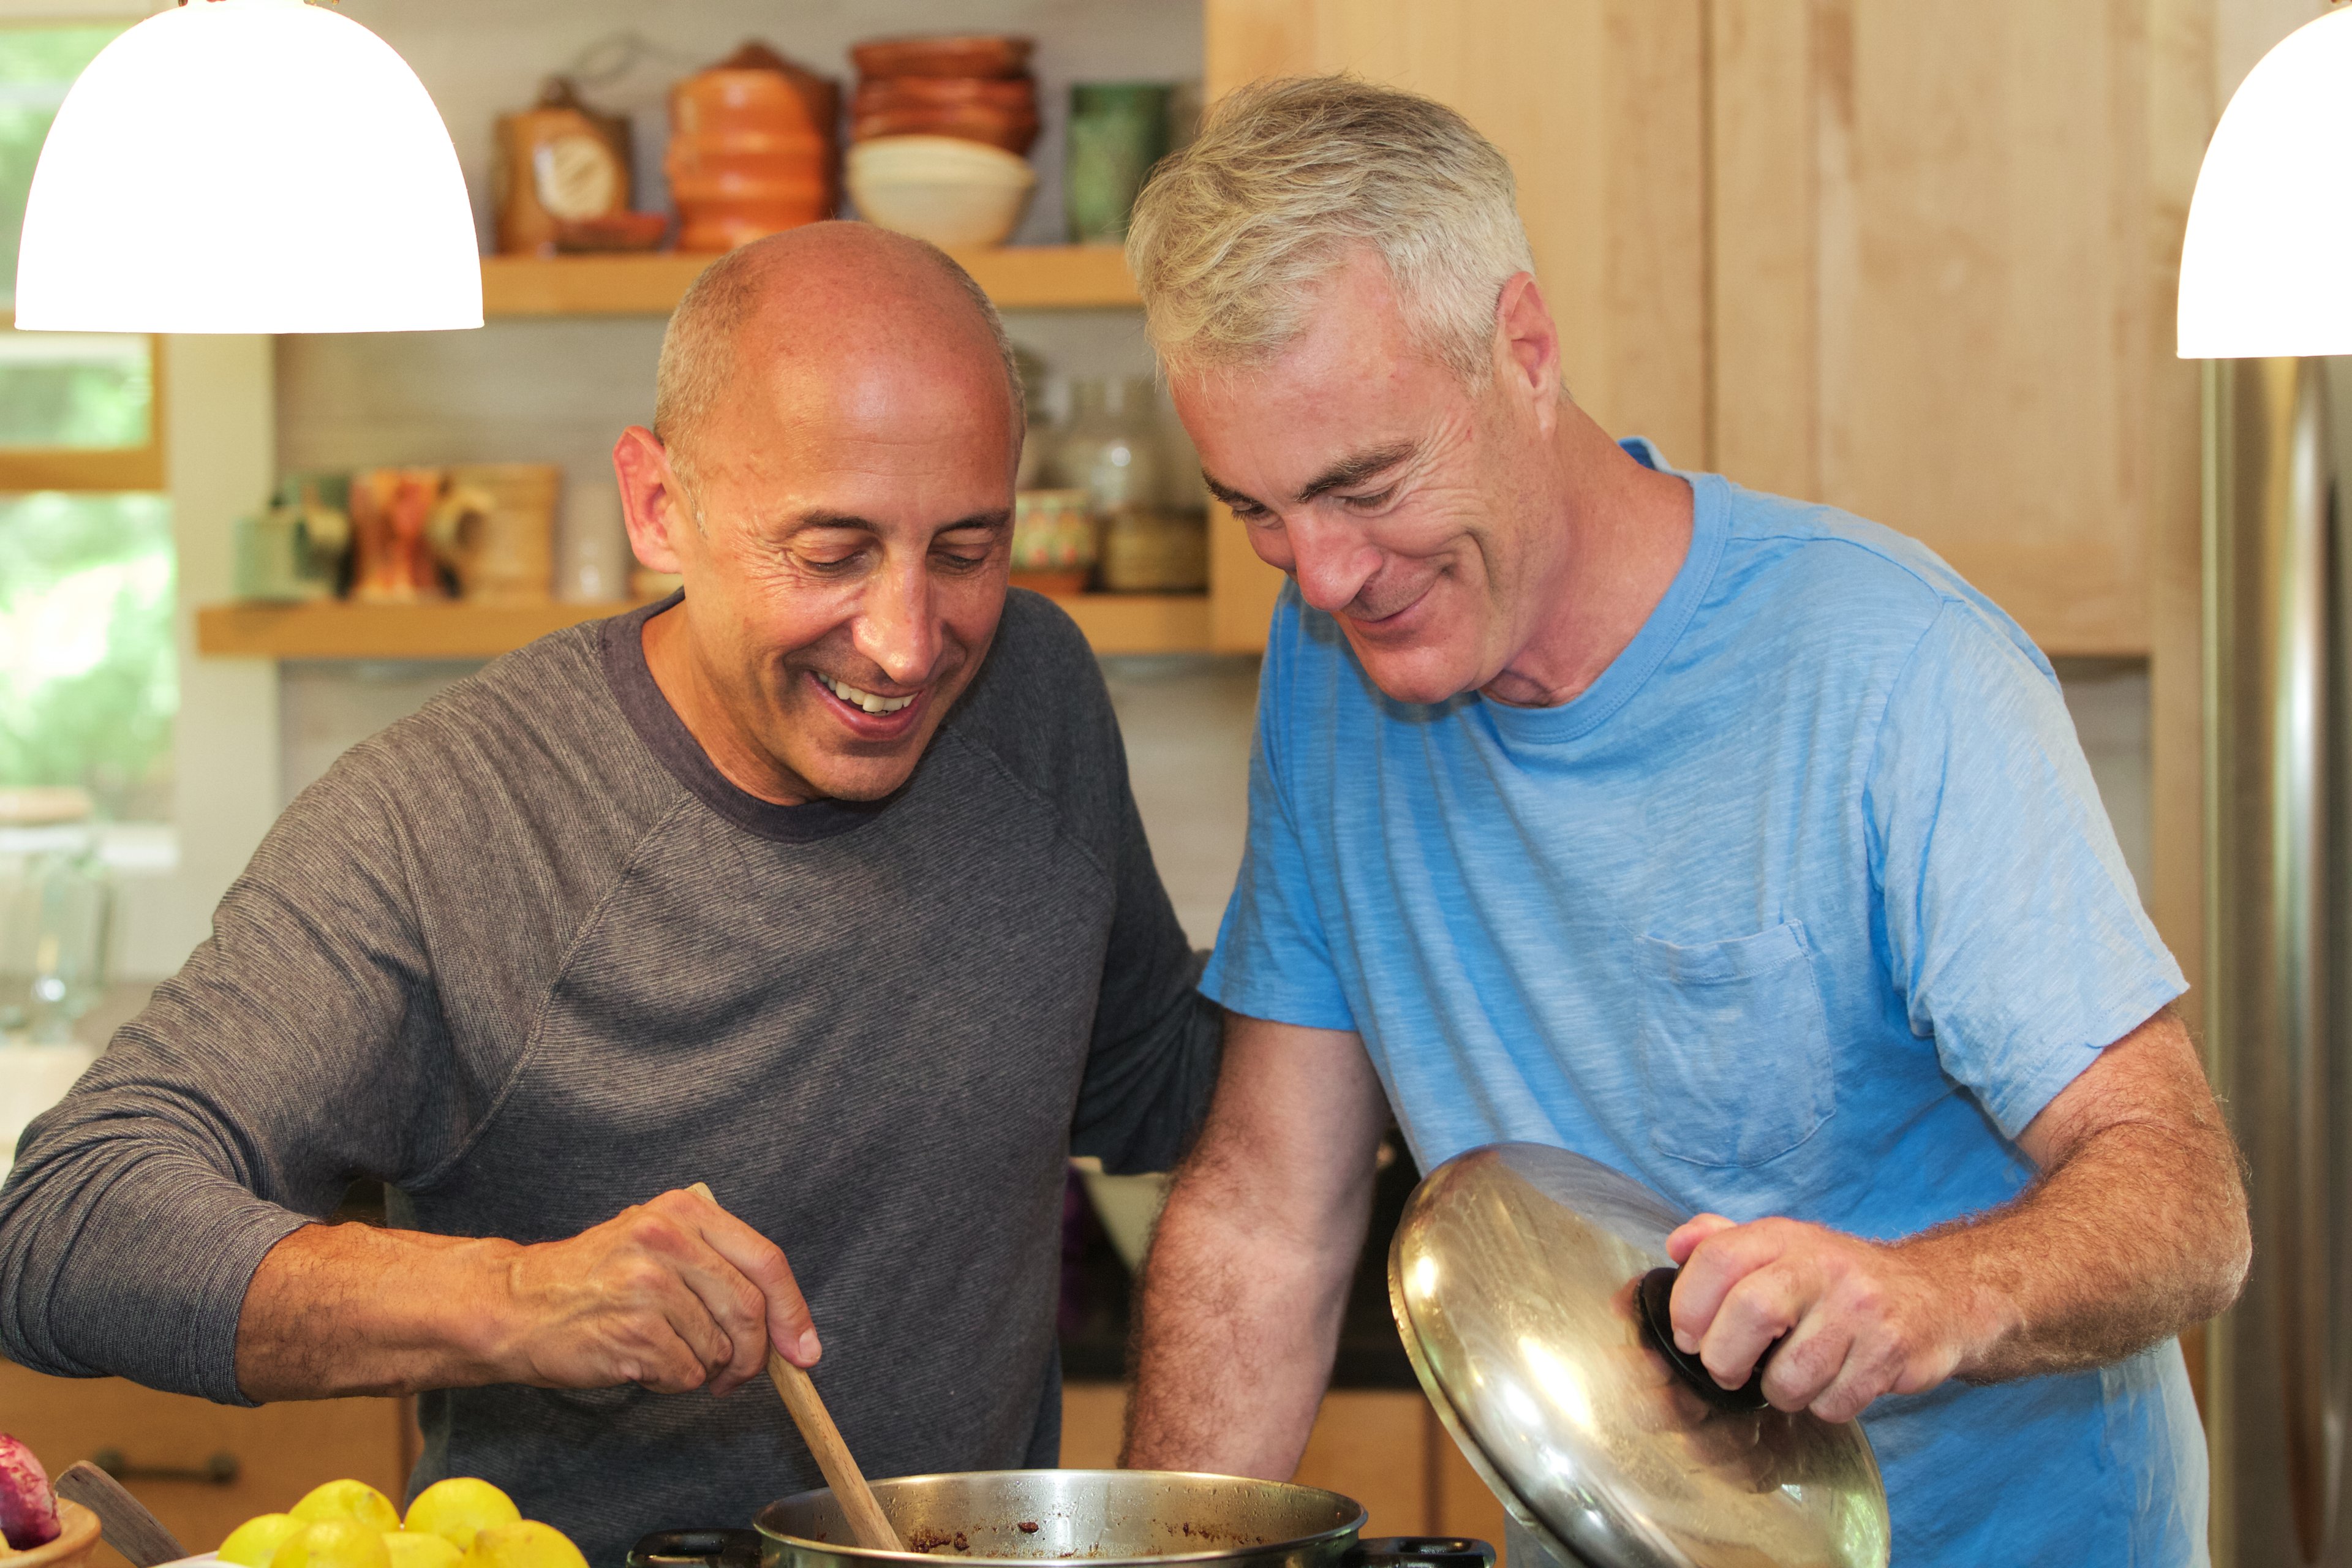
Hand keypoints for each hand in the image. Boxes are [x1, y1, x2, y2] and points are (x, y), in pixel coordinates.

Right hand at [485, 1187, 817, 1395]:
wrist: (514, 1305)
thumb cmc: (591, 1280)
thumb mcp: (654, 1241)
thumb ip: (715, 1264)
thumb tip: (784, 1322)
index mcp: (684, 1211)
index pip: (766, 1260)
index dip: (793, 1311)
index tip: (804, 1350)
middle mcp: (669, 1239)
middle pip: (749, 1310)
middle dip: (754, 1356)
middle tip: (736, 1376)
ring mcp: (649, 1285)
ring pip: (718, 1348)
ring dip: (702, 1368)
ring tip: (663, 1352)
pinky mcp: (633, 1331)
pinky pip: (684, 1374)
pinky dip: (671, 1381)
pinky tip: (640, 1362)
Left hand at [1662, 1213, 1977, 1422]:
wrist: (1936, 1296)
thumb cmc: (1840, 1280)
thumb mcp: (1784, 1247)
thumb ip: (1724, 1242)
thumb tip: (1676, 1244)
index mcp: (1785, 1236)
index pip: (1718, 1257)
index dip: (1689, 1304)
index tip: (1689, 1336)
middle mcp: (1822, 1265)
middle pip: (1750, 1311)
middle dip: (1725, 1357)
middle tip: (1728, 1370)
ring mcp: (1860, 1308)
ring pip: (1791, 1374)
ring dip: (1780, 1391)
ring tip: (1791, 1376)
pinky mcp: (1891, 1351)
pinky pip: (1834, 1402)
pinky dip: (1824, 1405)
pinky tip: (1835, 1381)